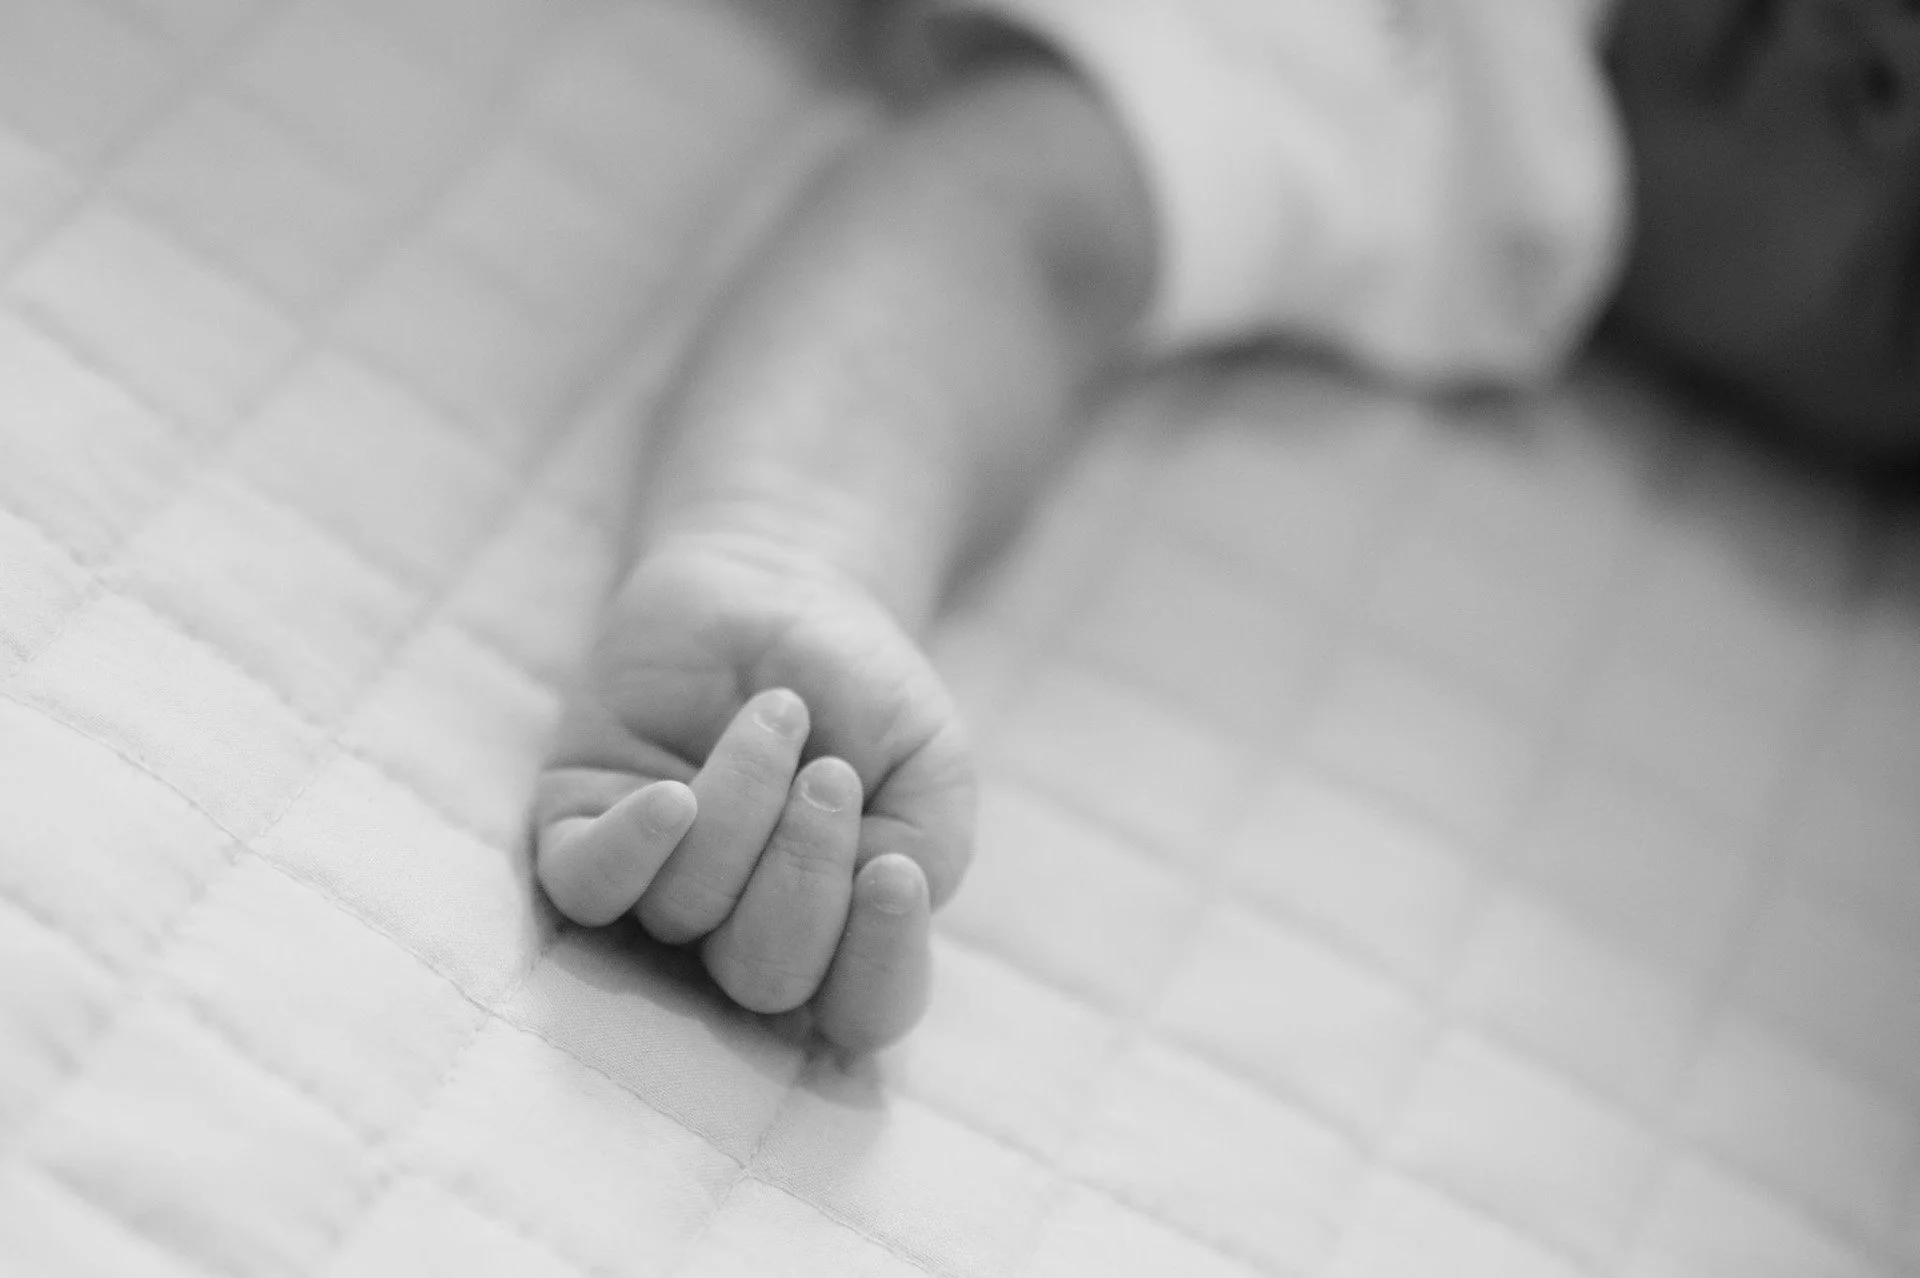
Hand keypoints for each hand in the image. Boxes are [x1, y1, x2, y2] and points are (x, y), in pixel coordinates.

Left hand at [532, 537, 974, 1051]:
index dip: (879, 963)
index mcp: (843, 938)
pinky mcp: (582, 831)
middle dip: (805, 873)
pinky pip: (587, 887)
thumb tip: (877, 901)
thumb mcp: (932, 760)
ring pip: (686, 912)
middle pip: (766, 979)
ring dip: (743, 804)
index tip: (894, 871)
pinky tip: (672, 795)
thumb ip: (936, 849)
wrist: (774, 586)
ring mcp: (657, 891)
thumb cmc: (860, 688)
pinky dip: (632, 848)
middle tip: (830, 772)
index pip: (862, 1014)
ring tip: (779, 714)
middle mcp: (744, 935)